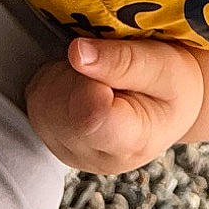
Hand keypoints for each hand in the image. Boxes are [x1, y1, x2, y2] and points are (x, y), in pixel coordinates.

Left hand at [24, 36, 205, 174]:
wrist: (168, 105)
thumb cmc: (173, 85)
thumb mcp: (165, 66)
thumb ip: (124, 61)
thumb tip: (77, 53)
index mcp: (131, 142)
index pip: (89, 118)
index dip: (90, 83)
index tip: (107, 67)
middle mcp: (92, 155)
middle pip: (59, 105)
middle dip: (80, 74)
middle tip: (111, 70)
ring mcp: (66, 149)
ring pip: (42, 99)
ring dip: (66, 75)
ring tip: (100, 77)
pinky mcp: (48, 135)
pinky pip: (36, 96)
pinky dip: (55, 80)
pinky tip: (83, 83)